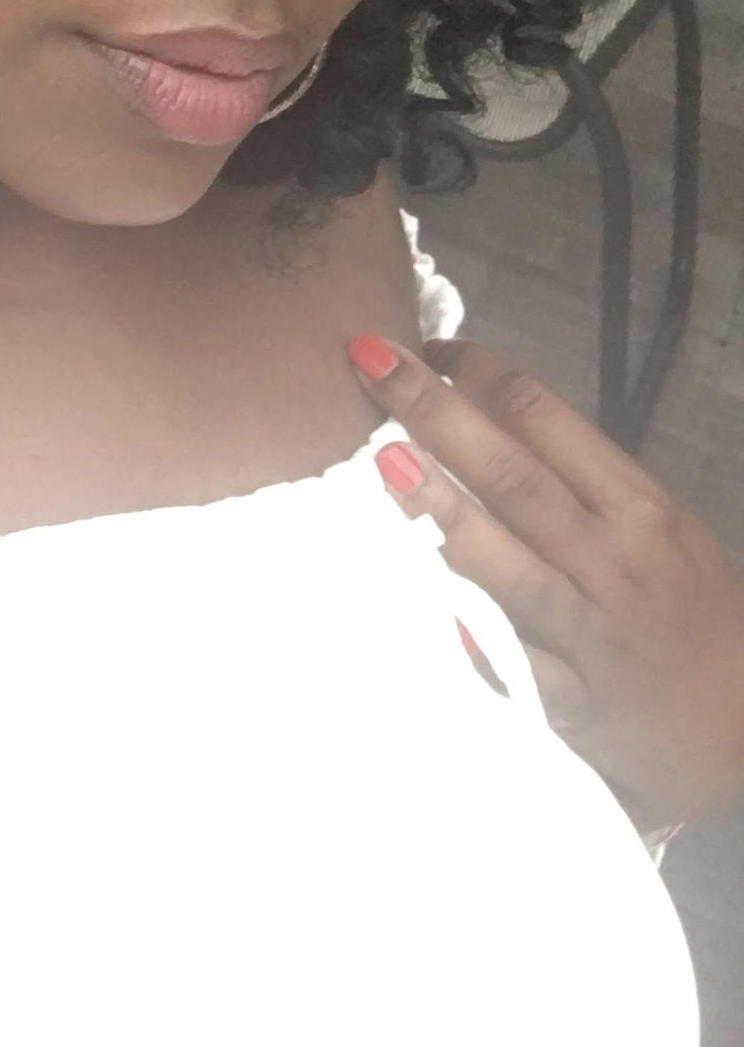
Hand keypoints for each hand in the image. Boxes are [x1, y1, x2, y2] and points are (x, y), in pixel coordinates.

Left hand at [346, 332, 743, 835]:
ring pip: (507, 566)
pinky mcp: (572, 708)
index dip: (478, 373)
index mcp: (638, 506)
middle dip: (435, 412)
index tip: (423, 347)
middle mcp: (613, 561)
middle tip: (367, 360)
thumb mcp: (654, 528)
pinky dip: (469, 636)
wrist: (742, 728)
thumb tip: (478, 410)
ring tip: (381, 461)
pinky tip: (420, 604)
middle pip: (512, 476)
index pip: (547, 417)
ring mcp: (590, 635)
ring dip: (440, 512)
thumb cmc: (681, 608)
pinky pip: (511, 665)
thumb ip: (577, 479)